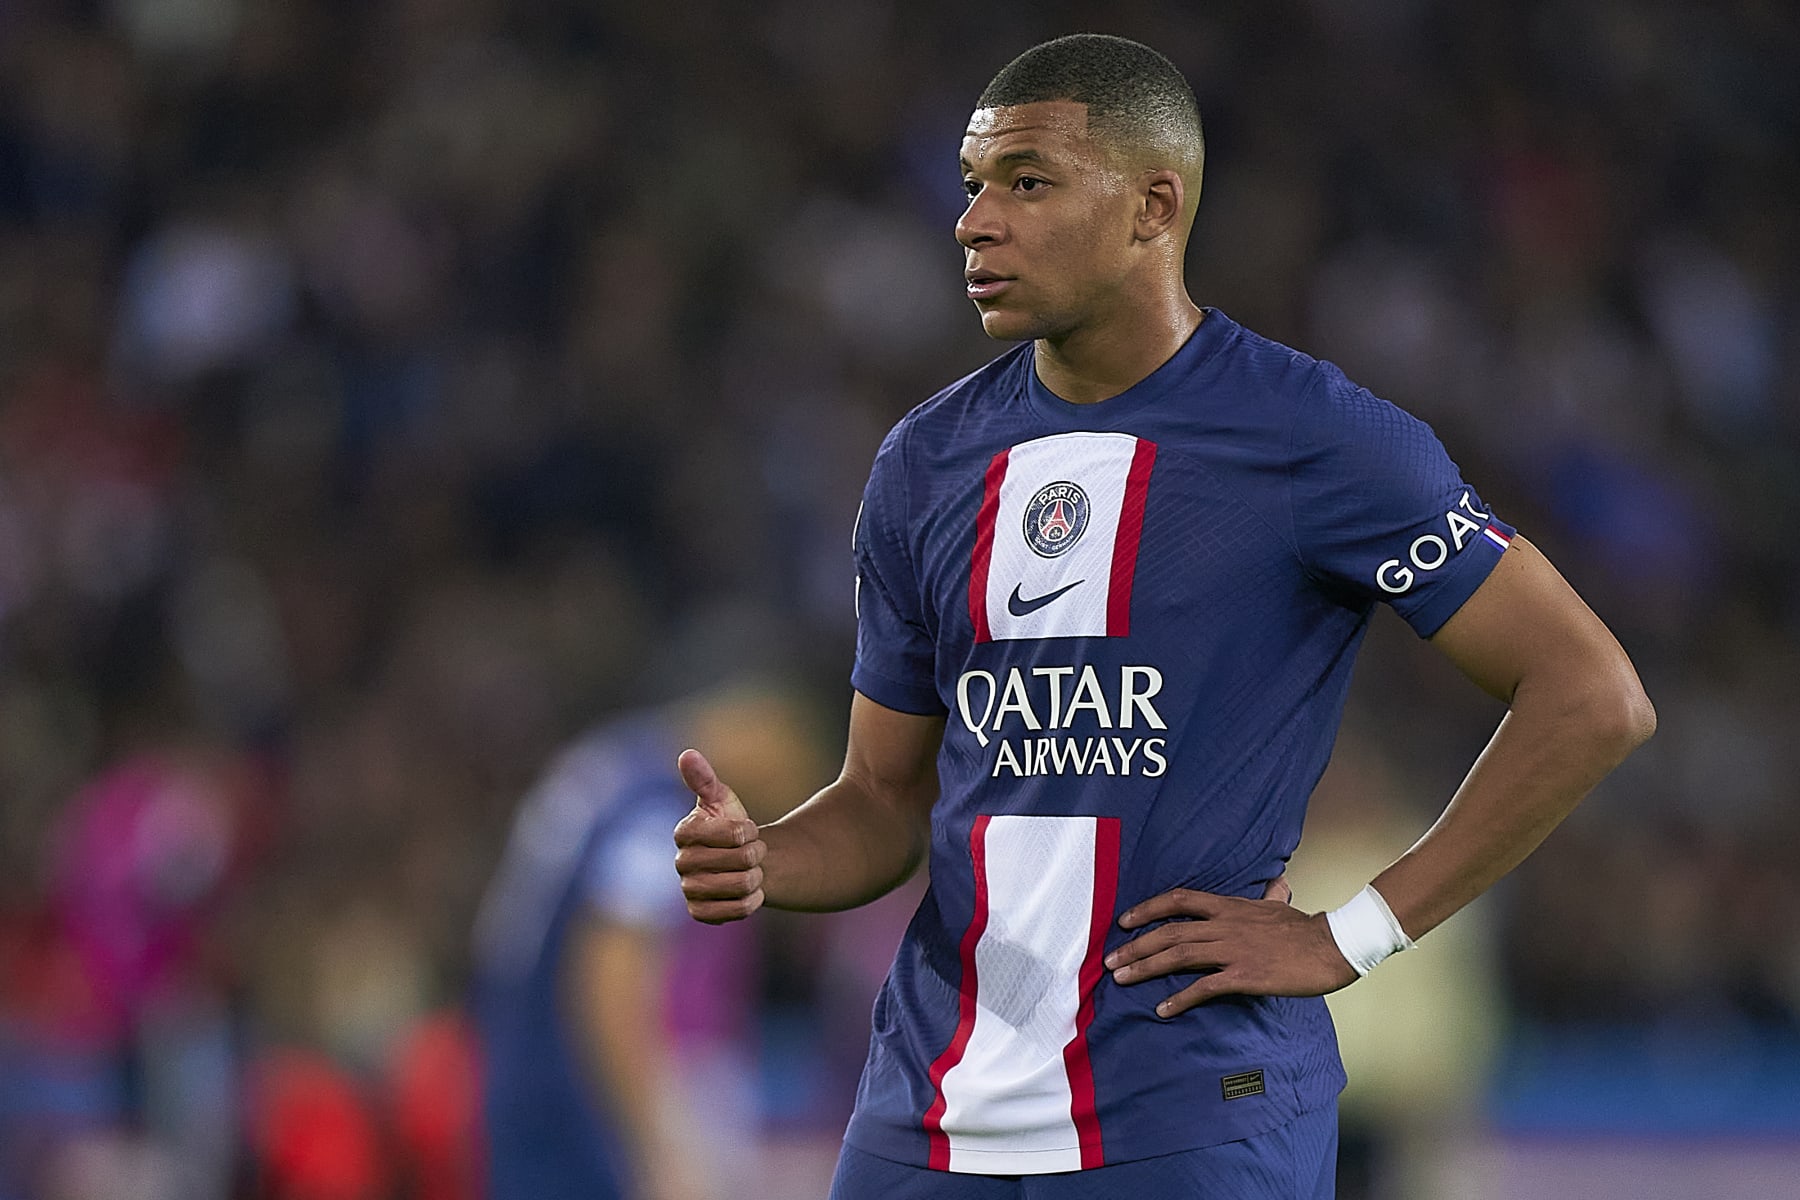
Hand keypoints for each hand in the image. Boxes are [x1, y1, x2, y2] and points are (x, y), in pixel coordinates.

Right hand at [672, 749, 765, 922]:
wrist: (738, 860)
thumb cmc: (729, 823)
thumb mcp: (721, 799)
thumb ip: (704, 779)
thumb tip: (687, 754)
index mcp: (684, 832)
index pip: (735, 834)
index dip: (750, 832)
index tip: (747, 830)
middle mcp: (681, 863)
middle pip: (742, 861)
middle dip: (756, 854)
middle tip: (752, 852)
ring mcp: (689, 890)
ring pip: (742, 886)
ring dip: (756, 877)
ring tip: (750, 871)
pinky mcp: (700, 913)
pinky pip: (738, 911)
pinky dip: (752, 900)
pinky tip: (748, 891)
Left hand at [1103, 885, 1356, 1017]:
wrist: (1332, 947)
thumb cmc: (1306, 929)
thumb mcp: (1280, 906)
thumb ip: (1270, 897)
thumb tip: (1276, 885)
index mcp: (1229, 906)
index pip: (1178, 900)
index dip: (1148, 909)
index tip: (1125, 921)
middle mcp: (1223, 925)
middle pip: (1169, 932)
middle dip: (1135, 946)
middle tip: (1111, 959)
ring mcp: (1232, 950)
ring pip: (1178, 956)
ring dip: (1146, 968)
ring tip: (1122, 978)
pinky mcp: (1243, 976)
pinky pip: (1204, 987)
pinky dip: (1180, 998)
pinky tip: (1162, 1009)